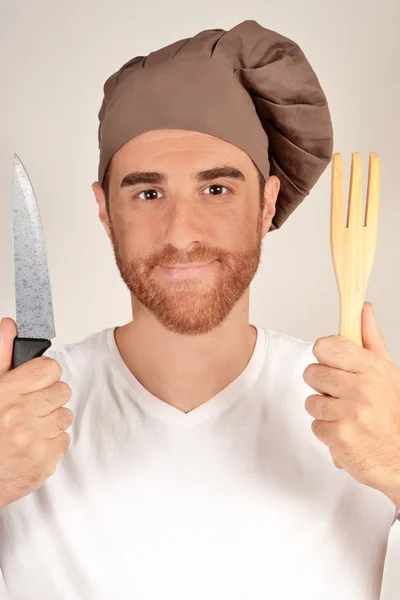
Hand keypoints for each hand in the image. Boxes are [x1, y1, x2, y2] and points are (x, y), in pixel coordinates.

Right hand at [0, 318, 72, 508]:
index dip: (43, 375)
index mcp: (6, 392)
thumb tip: (10, 325)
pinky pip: (64, 440)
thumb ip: (1, 356)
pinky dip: (50, 443)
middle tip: (29, 409)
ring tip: (28, 429)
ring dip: (51, 421)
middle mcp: (20, 415)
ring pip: (65, 416)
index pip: (50, 369)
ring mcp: (33, 439)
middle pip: (62, 391)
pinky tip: (31, 446)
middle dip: (48, 399)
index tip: (35, 383)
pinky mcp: (44, 461)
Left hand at [303, 302, 399, 503]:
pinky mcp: (340, 437)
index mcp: (372, 368)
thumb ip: (370, 339)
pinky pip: (315, 425)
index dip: (325, 356)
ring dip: (325, 410)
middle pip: (312, 372)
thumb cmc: (393, 413)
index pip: (326, 346)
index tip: (334, 364)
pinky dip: (327, 431)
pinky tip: (347, 432)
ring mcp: (350, 414)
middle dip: (323, 385)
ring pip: (311, 401)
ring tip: (347, 415)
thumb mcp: (388, 371)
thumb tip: (363, 309)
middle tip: (343, 395)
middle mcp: (361, 388)